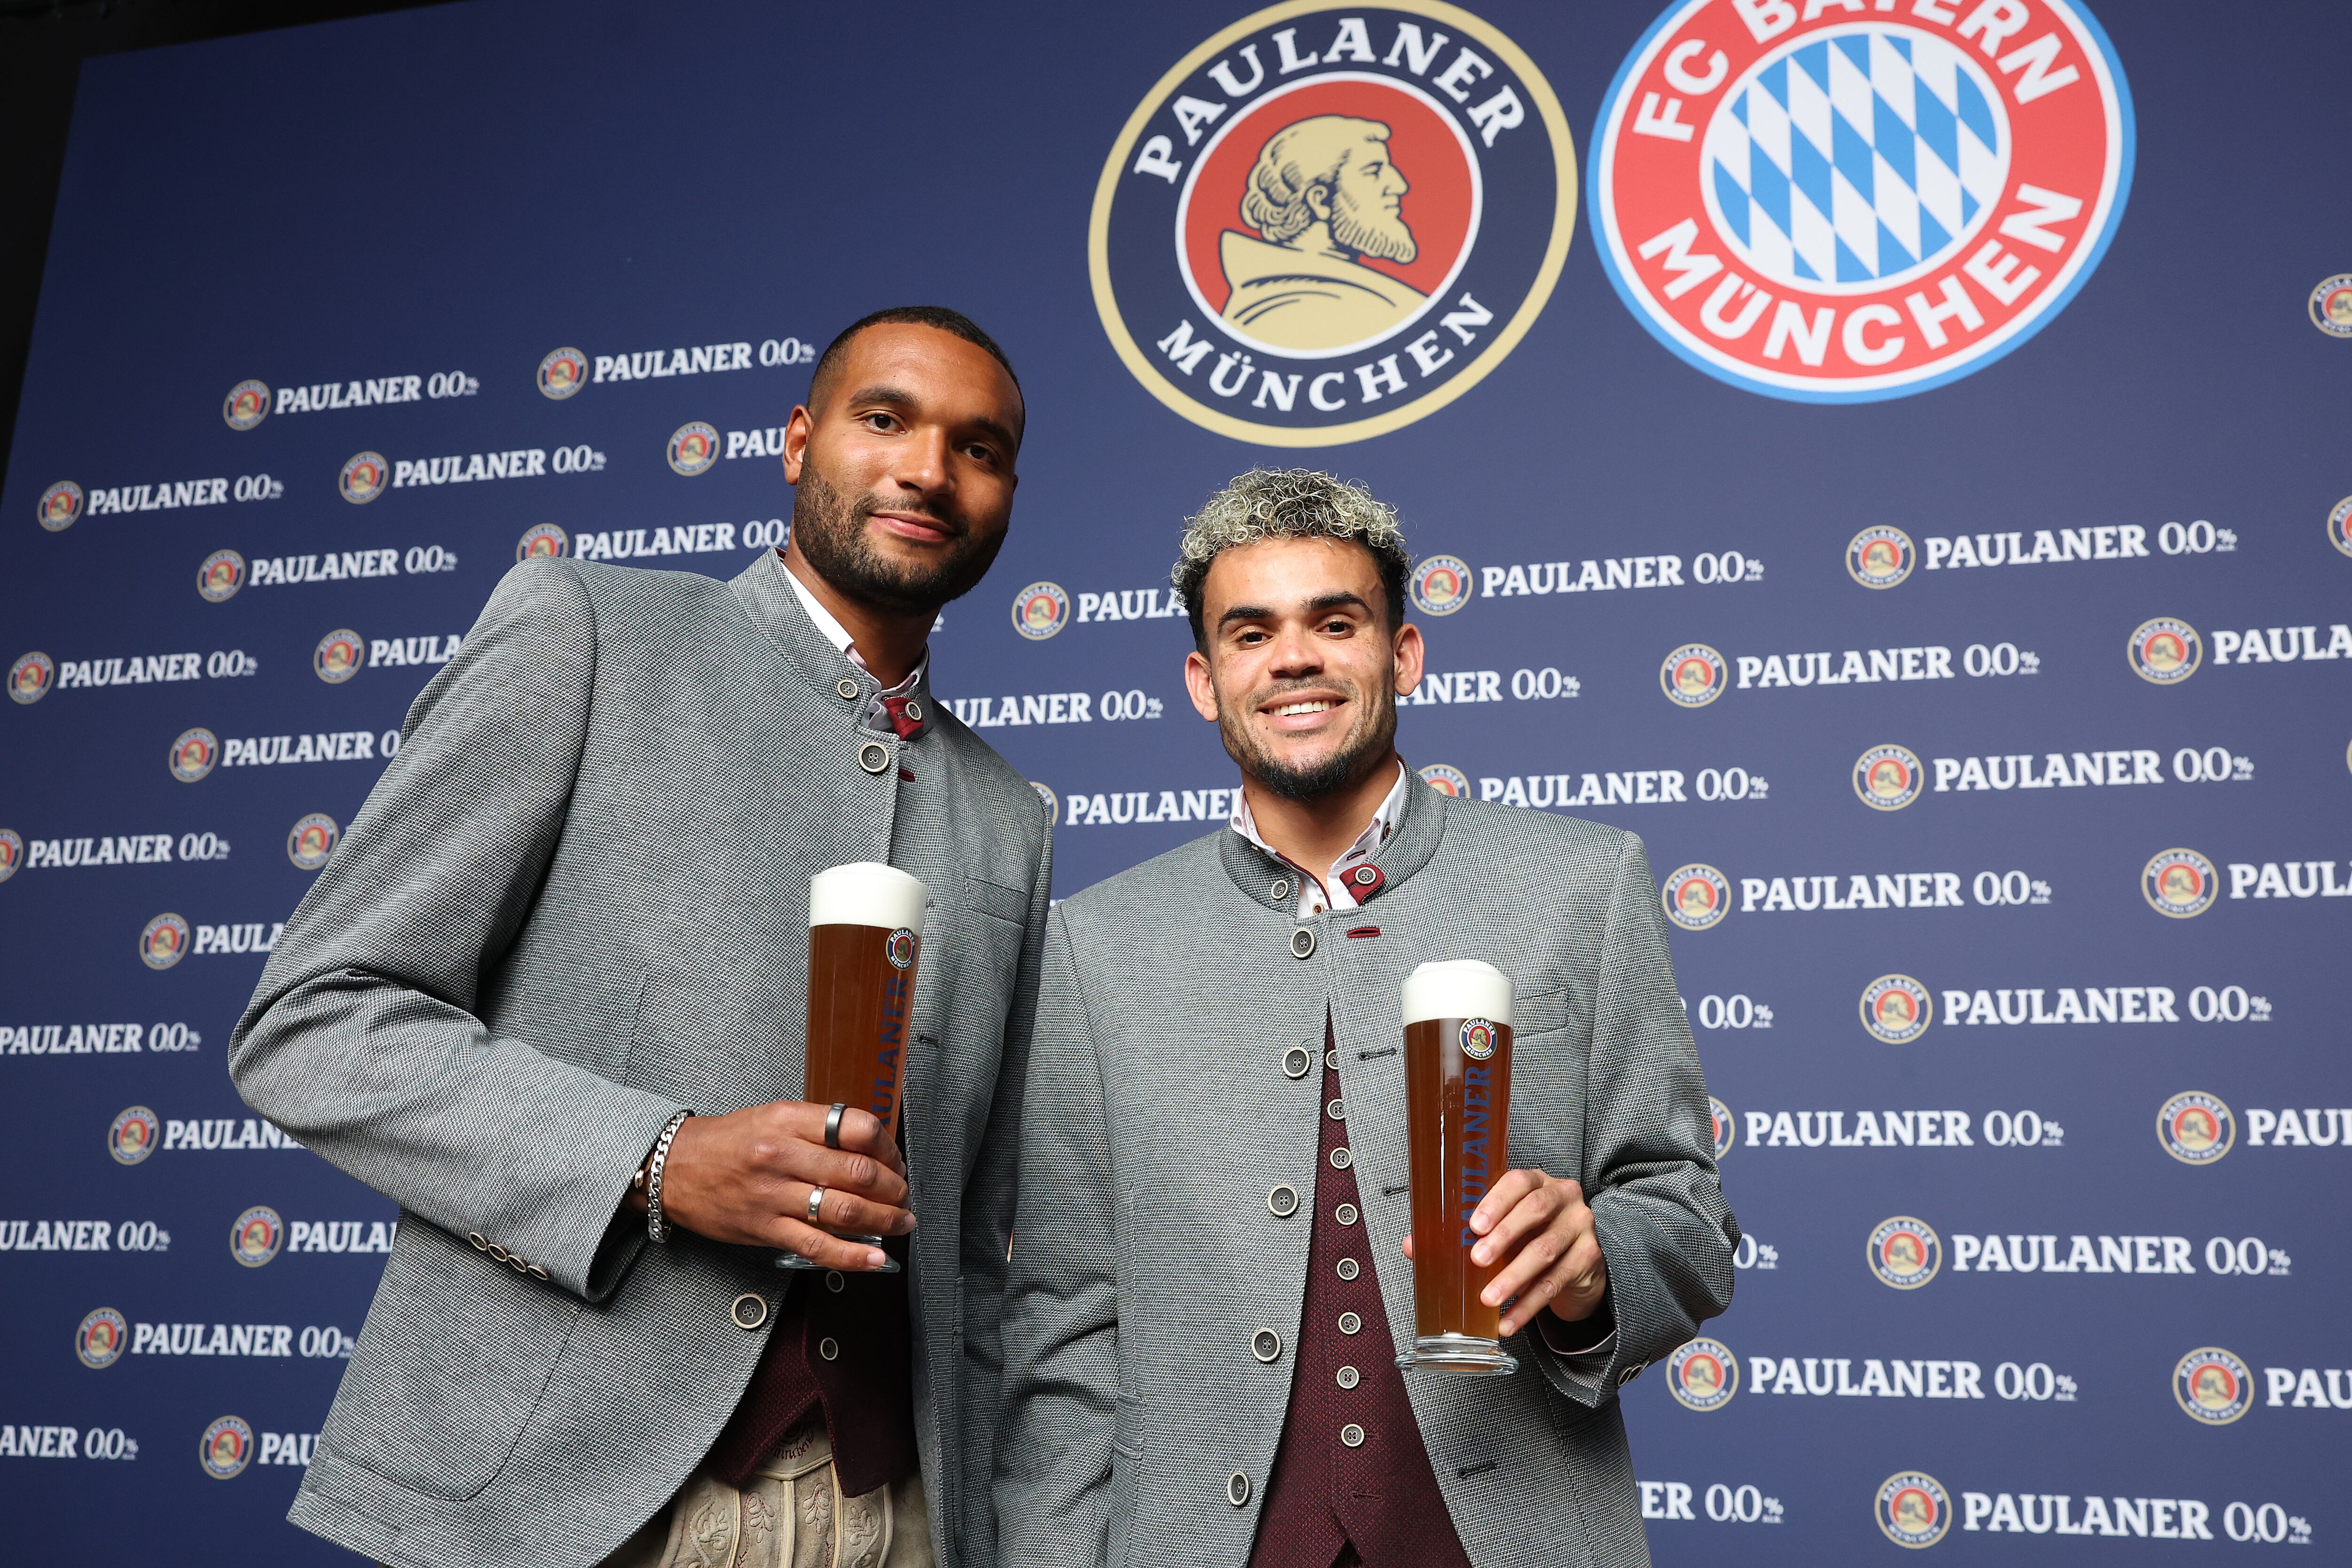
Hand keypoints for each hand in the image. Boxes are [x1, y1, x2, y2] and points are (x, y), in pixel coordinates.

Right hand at [645, 1102, 912, 1270]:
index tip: (895, 1161)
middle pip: (858, 1171)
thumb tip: (868, 1147)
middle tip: (904, 1195)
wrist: (673, 1168)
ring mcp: (774, 1195)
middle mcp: (783, 1155)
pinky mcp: (765, 1228)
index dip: (888, 1147)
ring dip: (884, 1220)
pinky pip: (817, 1245)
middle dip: (894, 1188)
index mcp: (789, 1121)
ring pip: (844, 1210)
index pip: (857, 1128)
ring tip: (900, 1222)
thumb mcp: (774, 1116)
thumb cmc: (728, 1142)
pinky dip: (852, 1255)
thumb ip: (818, 1128)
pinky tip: (875, 1258)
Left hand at [1403, 1168, 1604, 1336]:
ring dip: (1514, 1277)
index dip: (1496, 1201)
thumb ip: (1462, 1233)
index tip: (1474, 1225)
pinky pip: (1557, 1282)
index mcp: (1535, 1180)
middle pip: (1535, 1210)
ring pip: (1546, 1250)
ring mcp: (1580, 1225)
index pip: (1518, 1181)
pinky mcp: (1590, 1256)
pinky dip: (1529, 1305)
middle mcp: (1563, 1196)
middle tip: (1477, 1260)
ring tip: (1488, 1299)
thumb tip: (1413, 1246)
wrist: (1577, 1257)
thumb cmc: (1528, 1233)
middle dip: (1504, 1236)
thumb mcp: (1501, 1226)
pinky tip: (1509, 1321)